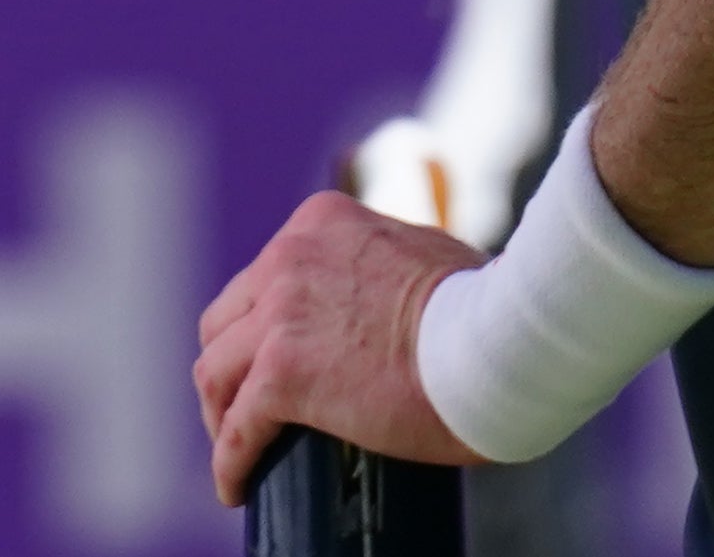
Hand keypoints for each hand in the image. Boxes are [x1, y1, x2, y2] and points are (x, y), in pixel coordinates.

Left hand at [193, 190, 486, 502]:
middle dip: (230, 365)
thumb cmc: (485, 307)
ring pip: (214, 372)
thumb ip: (393, 264)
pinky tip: (237, 489)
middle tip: (246, 403)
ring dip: (220, 414)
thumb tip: (401, 299)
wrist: (498, 339)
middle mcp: (287, 259)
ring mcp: (279, 317)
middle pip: (226, 321)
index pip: (264, 277)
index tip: (272, 358)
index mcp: (320, 224)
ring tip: (237, 451)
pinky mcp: (282, 377)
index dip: (261, 326)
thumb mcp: (425, 252)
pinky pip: (236, 430)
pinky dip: (230, 464)